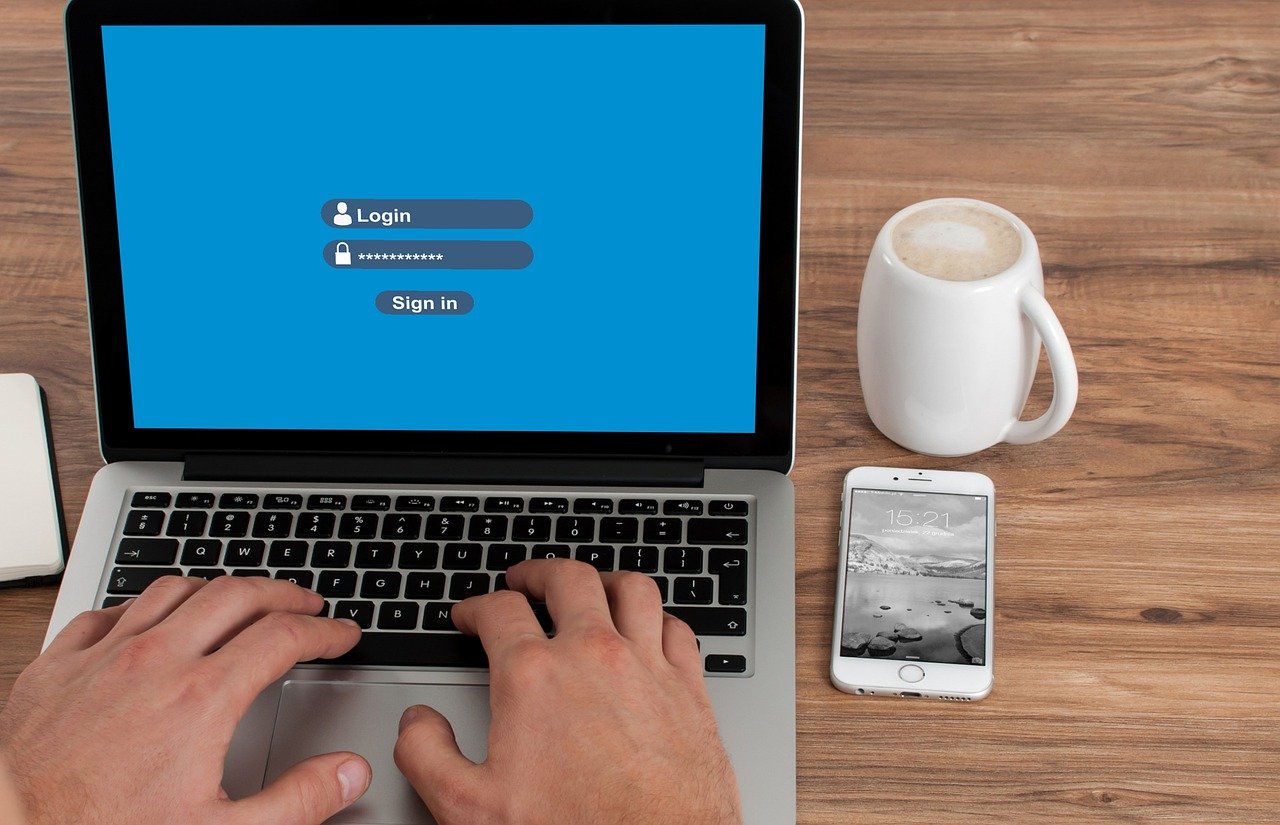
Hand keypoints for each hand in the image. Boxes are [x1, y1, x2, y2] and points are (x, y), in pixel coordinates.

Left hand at [0, 576, 370, 823]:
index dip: (324, 630)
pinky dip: (141, 606)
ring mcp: (103, 656)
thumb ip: (297, 800)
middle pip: (237, 596)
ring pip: (174, 590)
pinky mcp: (58, 666)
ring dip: (218, 588)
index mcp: (203, 697)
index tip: (342, 635)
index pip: (284, 637)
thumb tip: (348, 771)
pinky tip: (148, 619)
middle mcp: (156, 661)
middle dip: (283, 593)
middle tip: (306, 603)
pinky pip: (107, 611)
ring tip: (239, 598)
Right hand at [394, 559, 741, 824]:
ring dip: (605, 580)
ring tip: (591, 585)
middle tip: (525, 579)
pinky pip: (677, 628)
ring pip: (631, 589)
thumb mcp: (468, 807)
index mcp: (534, 676)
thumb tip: (417, 724)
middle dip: (539, 572)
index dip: (476, 606)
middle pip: (567, 580)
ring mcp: (645, 666)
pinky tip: (650, 627)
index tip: (471, 615)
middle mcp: (592, 656)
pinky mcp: (687, 688)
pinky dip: (659, 617)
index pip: (499, 611)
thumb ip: (427, 757)